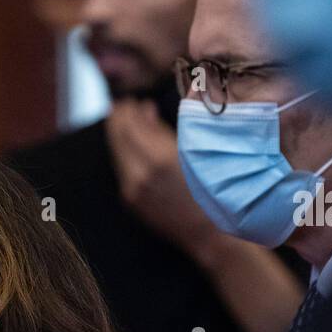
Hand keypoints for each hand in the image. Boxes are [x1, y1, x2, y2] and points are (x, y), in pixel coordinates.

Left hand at [105, 99, 221, 261]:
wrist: (209, 232)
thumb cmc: (213, 188)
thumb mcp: (194, 152)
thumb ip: (164, 129)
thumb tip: (144, 109)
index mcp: (160, 159)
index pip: (131, 126)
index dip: (128, 110)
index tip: (131, 100)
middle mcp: (141, 174)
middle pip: (119, 138)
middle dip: (118, 119)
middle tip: (122, 105)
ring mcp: (133, 189)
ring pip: (117, 154)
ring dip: (118, 135)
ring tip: (123, 120)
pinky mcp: (131, 200)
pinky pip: (122, 169)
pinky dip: (123, 153)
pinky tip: (130, 145)